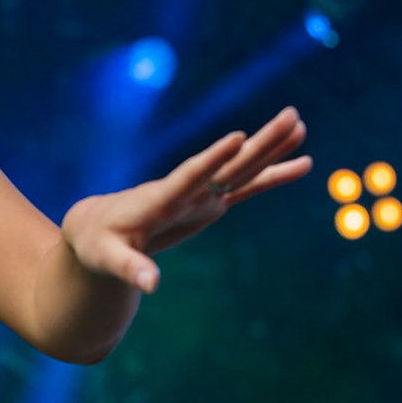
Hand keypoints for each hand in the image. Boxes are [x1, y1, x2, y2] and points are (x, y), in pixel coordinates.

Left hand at [60, 107, 310, 291]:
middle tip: (291, 117)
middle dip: (259, 144)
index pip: (189, 176)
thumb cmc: (99, 244)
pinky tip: (303, 163)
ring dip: (270, 149)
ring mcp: (200, 194)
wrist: (98, 227)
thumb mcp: (107, 259)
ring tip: (300, 124)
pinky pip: (246, 187)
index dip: (212, 159)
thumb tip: (151, 285)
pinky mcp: (209, 202)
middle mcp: (185, 190)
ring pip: (241, 169)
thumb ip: (130, 269)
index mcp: (159, 199)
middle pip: (227, 165)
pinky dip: (273, 176)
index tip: (238, 138)